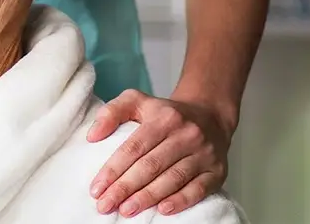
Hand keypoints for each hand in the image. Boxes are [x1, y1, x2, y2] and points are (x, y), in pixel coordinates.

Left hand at [86, 89, 232, 217]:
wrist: (209, 115)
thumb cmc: (165, 113)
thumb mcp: (136, 100)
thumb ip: (111, 112)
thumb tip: (92, 136)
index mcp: (164, 118)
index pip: (134, 147)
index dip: (113, 169)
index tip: (96, 188)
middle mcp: (186, 135)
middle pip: (151, 165)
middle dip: (125, 188)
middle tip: (105, 204)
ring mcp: (204, 154)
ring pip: (172, 179)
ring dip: (147, 197)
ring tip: (126, 210)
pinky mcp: (217, 171)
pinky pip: (199, 189)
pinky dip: (181, 201)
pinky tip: (163, 210)